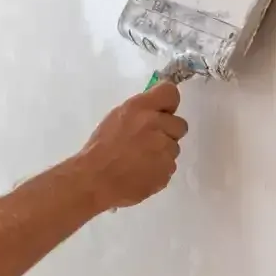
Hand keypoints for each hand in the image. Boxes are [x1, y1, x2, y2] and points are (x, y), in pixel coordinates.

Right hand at [76, 81, 188, 209]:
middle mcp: (156, 125)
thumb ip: (139, 112)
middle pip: (180, 124)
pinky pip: (169, 166)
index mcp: (139, 109)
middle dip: (168, 132)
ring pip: (174, 148)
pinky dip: (159, 169)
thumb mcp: (116, 119)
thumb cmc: (99, 149)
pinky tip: (141, 173)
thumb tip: (156, 112)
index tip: (162, 112)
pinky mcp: (167, 171)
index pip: (170, 93)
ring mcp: (164, 150)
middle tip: (149, 141)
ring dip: (163, 152)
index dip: (168, 104)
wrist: (95, 182)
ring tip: (141, 160)